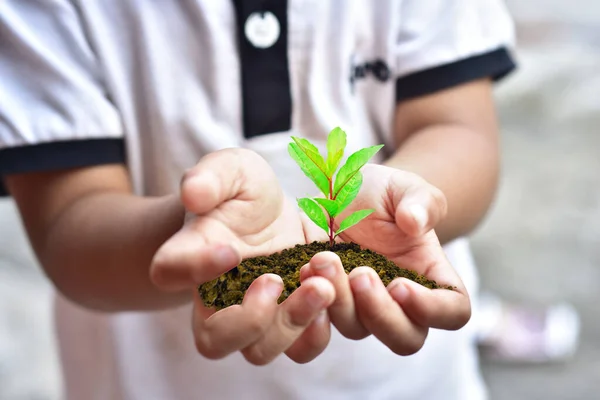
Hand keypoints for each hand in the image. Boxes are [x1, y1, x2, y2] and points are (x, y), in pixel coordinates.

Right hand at [149, 148, 335, 364]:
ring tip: (320, 285)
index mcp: (190, 255)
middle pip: (214, 340)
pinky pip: (299, 350)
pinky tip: (332, 294)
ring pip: (259, 351)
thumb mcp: (232, 170)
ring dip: (292, 323)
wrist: (272, 214)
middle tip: (276, 279)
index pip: (169, 273)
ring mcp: (253, 317)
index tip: (230, 249)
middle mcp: (215, 298)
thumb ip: (212, 176)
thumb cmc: (244, 193)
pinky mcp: (288, 321)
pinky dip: (316, 332)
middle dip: (250, 318)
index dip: (193, 269)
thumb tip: (194, 193)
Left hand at [301, 164, 470, 354]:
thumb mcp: (402, 186)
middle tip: (359, 274)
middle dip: (380, 313)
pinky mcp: (325, 305)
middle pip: (405, 339)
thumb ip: (420, 201)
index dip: (432, 310)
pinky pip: (318, 328)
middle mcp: (398, 302)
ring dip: (340, 302)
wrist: (334, 194)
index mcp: (428, 276)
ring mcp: (360, 307)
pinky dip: (310, 310)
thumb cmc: (378, 192)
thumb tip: (415, 223)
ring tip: (323, 259)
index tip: (400, 285)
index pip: (452, 312)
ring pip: (357, 330)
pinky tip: (304, 274)